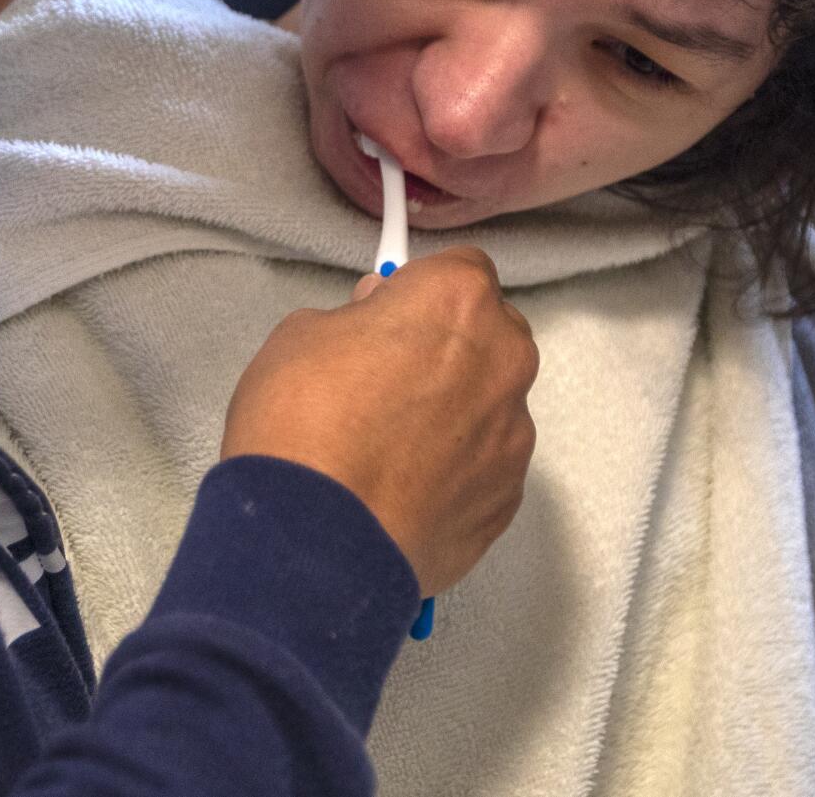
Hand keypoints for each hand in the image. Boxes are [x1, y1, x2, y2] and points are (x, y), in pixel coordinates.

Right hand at [220, 247, 538, 595]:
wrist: (313, 542)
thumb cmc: (300, 420)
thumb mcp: (300, 336)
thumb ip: (356, 321)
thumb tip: (377, 329)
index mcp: (459, 301)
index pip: (460, 271)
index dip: (419, 293)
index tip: (386, 318)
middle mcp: (505, 361)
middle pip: (490, 337)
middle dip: (450, 350)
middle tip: (385, 382)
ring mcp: (514, 438)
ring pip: (490, 407)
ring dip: (455, 415)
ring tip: (389, 453)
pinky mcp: (507, 502)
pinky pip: (484, 469)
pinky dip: (454, 474)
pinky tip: (400, 493)